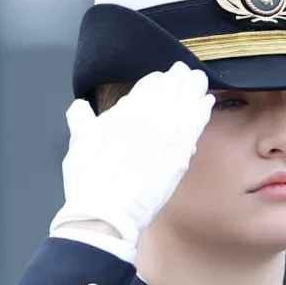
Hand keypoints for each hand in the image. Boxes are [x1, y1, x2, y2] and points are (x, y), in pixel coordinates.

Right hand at [50, 62, 214, 246]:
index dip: (157, 79)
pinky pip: (198, 121)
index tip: (162, 78)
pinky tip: (206, 102)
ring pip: (186, 98)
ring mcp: (168, 132)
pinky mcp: (182, 152)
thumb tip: (80, 108)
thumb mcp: (79, 143)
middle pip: (170, 87)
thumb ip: (82, 121)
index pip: (148, 84)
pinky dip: (203, 108)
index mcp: (124, 110)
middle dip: (177, 78)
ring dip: (192, 86)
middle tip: (184, 72)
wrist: (107, 212)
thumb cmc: (90, 182)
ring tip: (198, 80)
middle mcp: (148, 115)